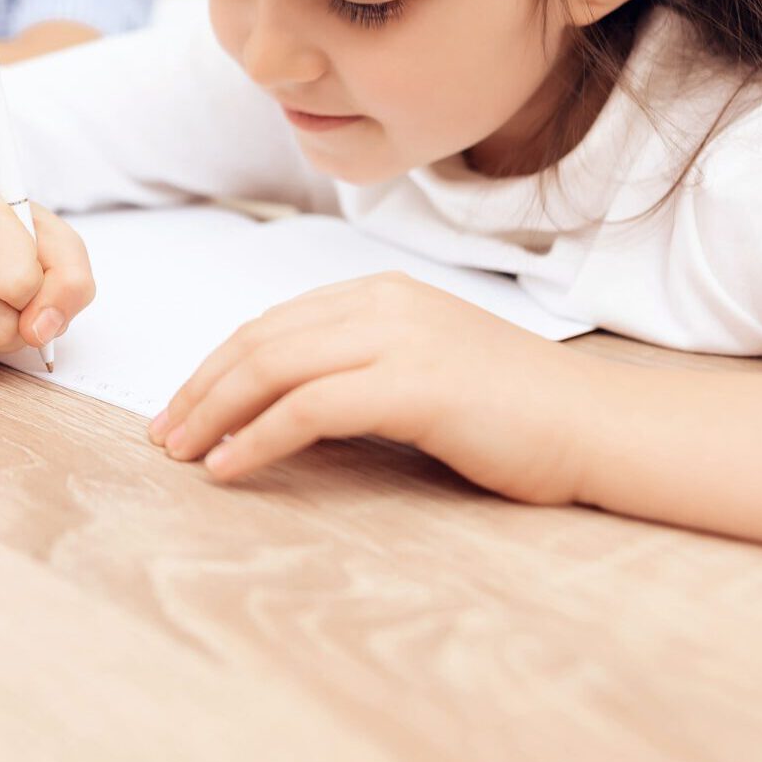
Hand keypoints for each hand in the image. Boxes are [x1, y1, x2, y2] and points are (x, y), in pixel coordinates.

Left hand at [149, 272, 591, 501]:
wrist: (599, 425)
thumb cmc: (518, 413)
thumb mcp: (426, 370)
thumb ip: (362, 371)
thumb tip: (286, 407)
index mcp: (381, 294)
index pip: (273, 324)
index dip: (217, 366)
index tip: (182, 407)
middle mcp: (383, 305)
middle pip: (260, 340)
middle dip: (200, 388)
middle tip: (162, 434)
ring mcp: (398, 339)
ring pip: (272, 367)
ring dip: (214, 412)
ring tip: (180, 453)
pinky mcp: (412, 385)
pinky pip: (307, 409)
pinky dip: (257, 438)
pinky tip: (229, 468)